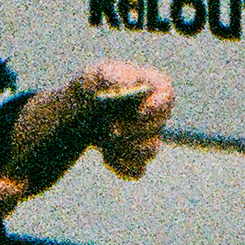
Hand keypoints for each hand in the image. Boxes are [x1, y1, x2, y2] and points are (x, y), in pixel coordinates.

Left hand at [62, 61, 174, 178]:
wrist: (77, 112)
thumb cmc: (91, 87)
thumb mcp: (94, 76)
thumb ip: (110, 78)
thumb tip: (125, 86)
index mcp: (148, 85)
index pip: (166, 94)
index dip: (157, 106)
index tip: (139, 114)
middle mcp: (153, 112)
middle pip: (157, 126)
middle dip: (133, 131)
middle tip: (112, 131)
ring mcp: (147, 136)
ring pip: (150, 151)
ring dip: (127, 150)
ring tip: (106, 143)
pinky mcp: (136, 156)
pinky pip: (137, 169)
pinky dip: (122, 165)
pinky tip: (107, 156)